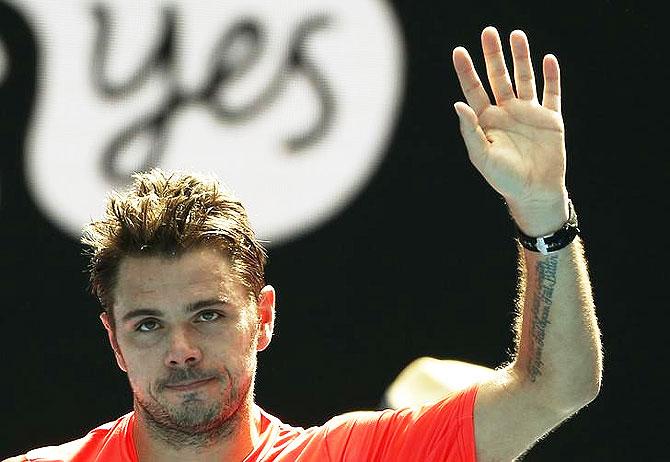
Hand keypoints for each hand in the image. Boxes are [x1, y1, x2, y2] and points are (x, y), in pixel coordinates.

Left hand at [453, 27, 568, 236]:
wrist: (534, 192)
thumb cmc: (504, 178)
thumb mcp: (482, 156)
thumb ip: (470, 130)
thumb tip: (458, 104)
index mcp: (487, 120)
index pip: (474, 90)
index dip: (467, 71)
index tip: (459, 51)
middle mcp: (507, 112)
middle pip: (498, 77)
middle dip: (493, 55)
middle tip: (488, 32)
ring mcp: (529, 113)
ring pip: (524, 78)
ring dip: (521, 57)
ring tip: (517, 35)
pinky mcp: (550, 119)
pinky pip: (551, 93)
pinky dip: (551, 77)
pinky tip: (548, 59)